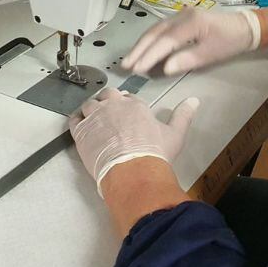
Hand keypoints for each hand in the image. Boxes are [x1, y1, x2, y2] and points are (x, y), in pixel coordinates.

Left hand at [68, 88, 199, 194]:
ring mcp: (95, 117)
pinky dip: (76, 121)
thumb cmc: (153, 154)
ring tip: (95, 121)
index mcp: (135, 104)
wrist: (132, 171)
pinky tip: (80, 127)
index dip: (128, 104)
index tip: (128, 112)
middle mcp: (114, 105)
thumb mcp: (175, 134)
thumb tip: (193, 101)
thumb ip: (183, 115)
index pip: (129, 97)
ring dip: (92, 110)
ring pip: (89, 105)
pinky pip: (74, 119)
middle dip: (108, 102)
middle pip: (107, 95)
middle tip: (111, 115)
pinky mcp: (81, 131)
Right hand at [121, 8, 260, 75]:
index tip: (136, 68)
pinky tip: (144, 48)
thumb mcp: (211, 53)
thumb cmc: (230, 41)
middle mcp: (182, 15)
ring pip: (155, 30)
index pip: (164, 41)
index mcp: (190, 22)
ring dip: (142, 44)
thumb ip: (187, 59)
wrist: (245, 27)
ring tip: (130, 59)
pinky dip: (150, 40)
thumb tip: (165, 68)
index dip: (149, 56)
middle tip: (125, 64)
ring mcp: (181, 15)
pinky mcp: (182, 19)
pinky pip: (161, 29)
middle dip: (139, 49)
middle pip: (154, 33)